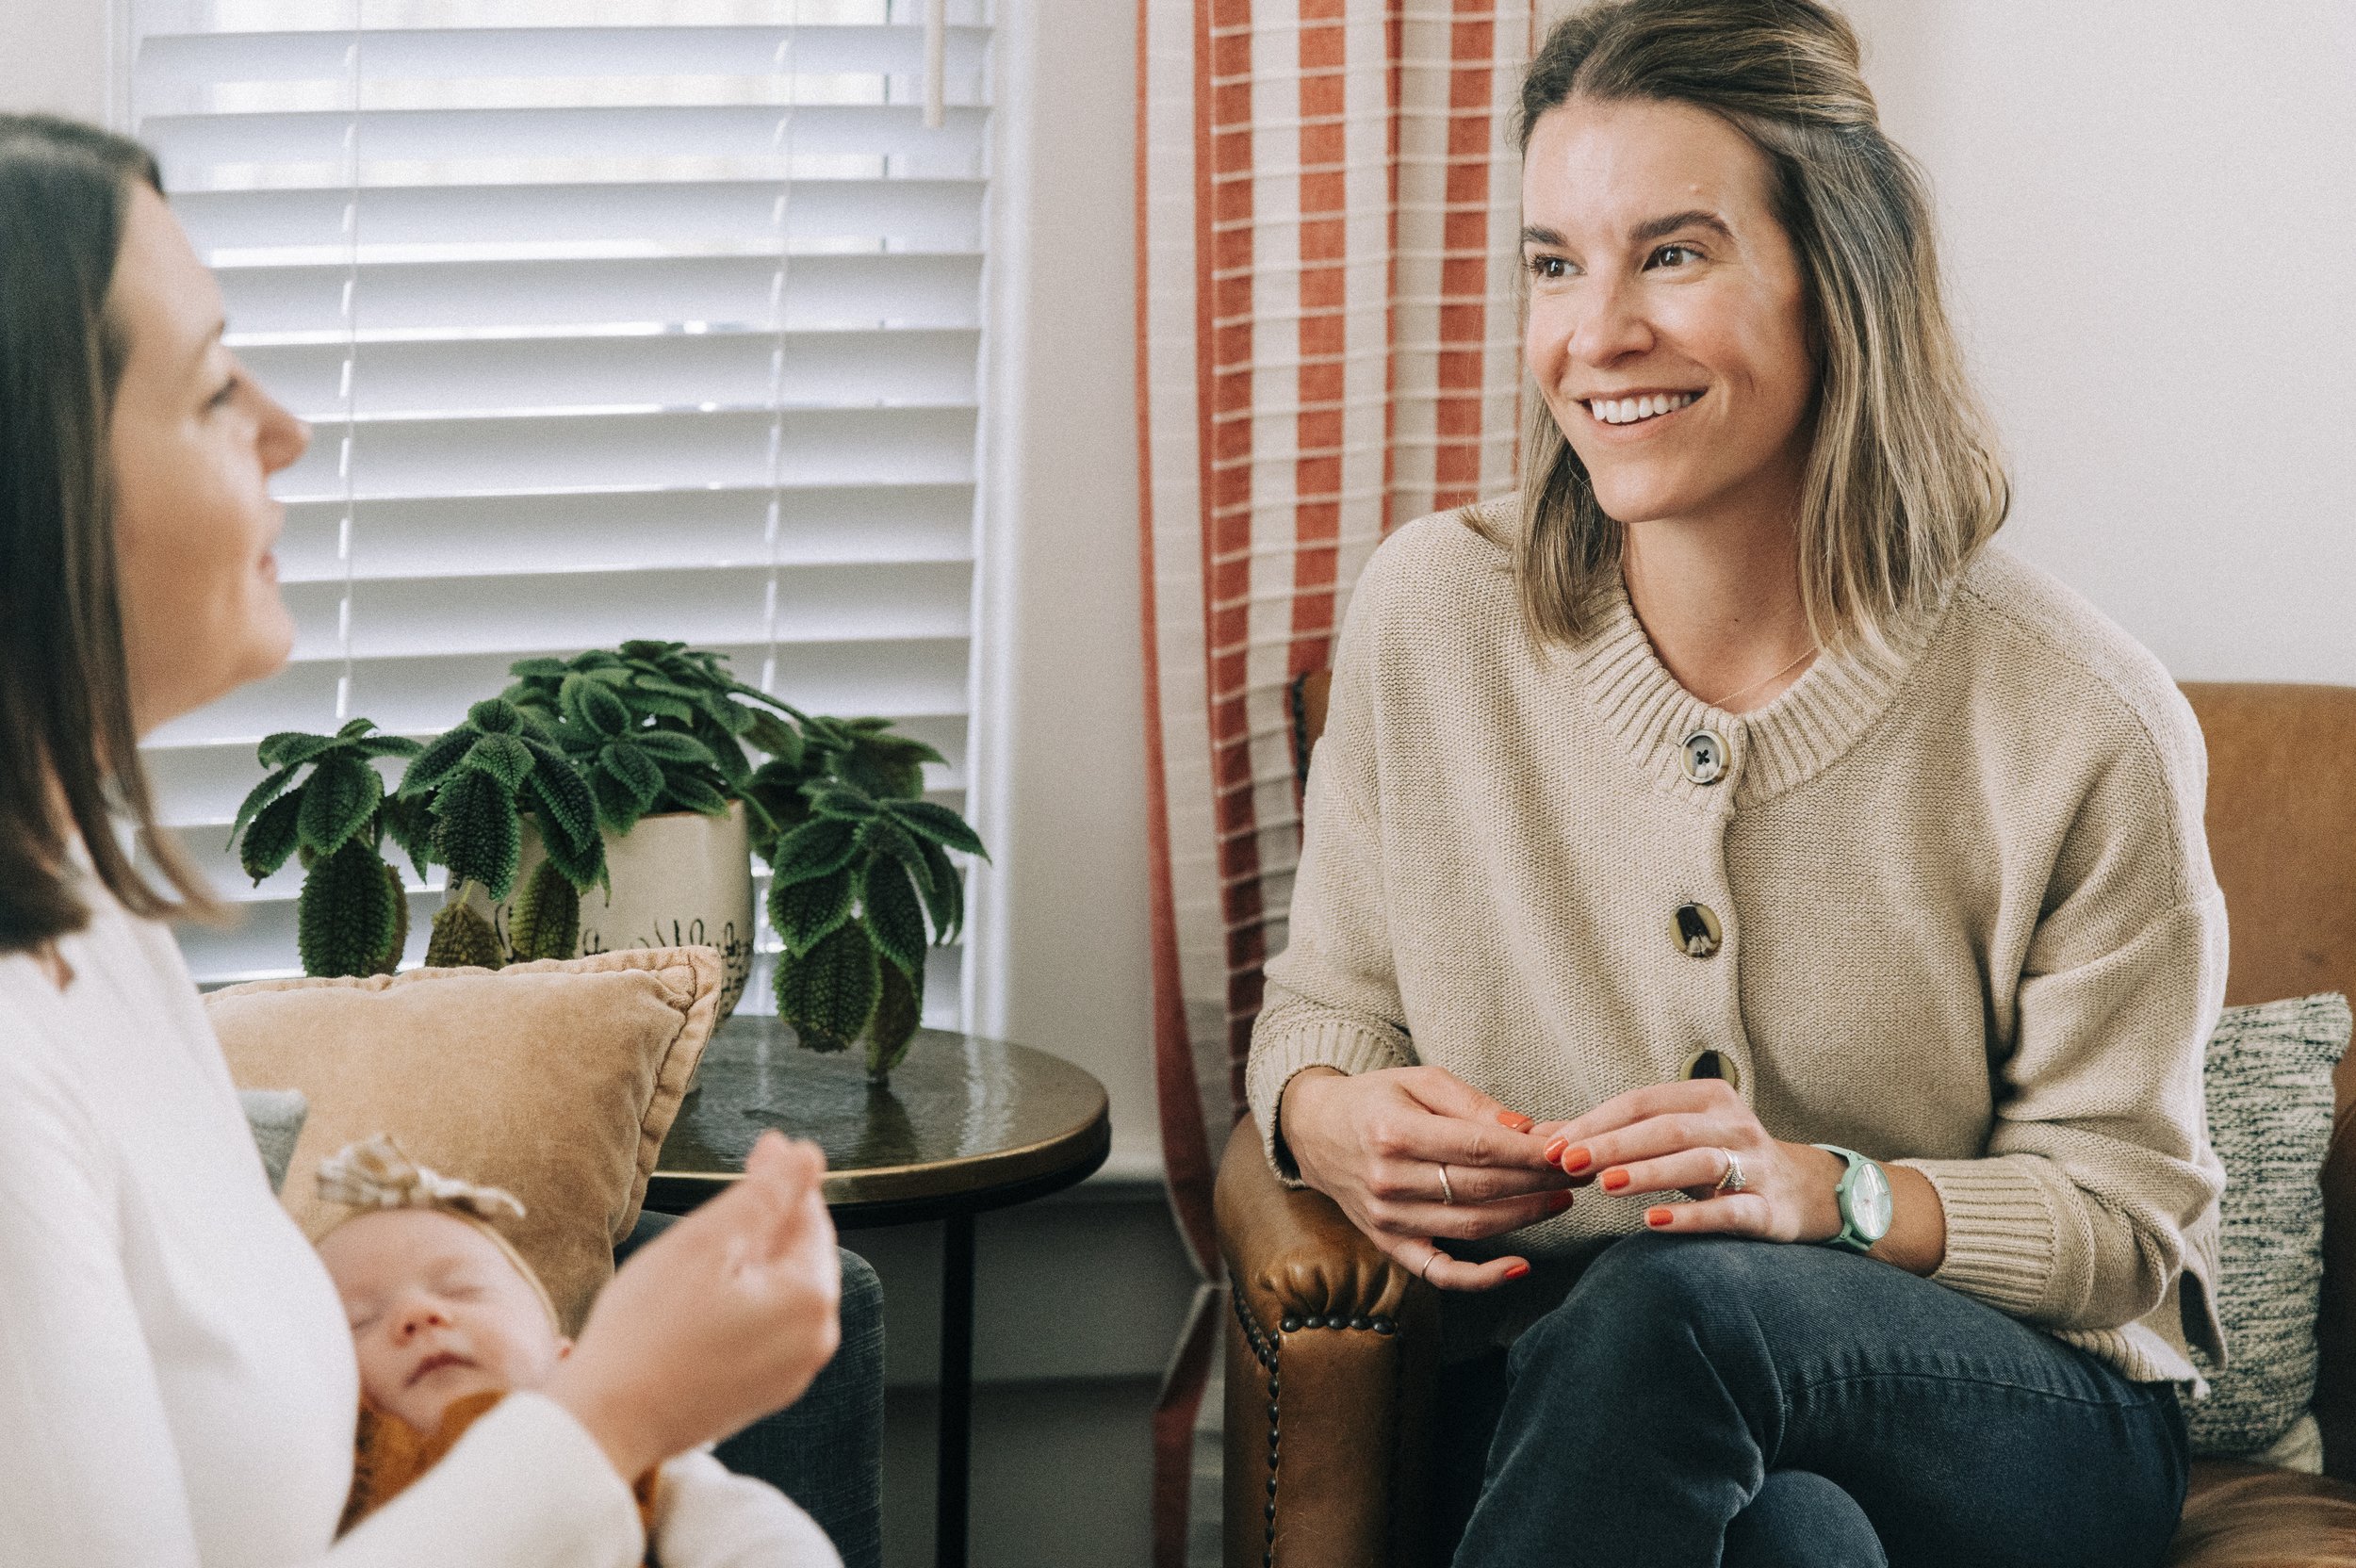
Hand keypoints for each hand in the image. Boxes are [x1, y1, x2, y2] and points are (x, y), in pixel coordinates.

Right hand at [548, 1132, 841, 1480]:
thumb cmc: (647, 1332)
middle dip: (772, 1217)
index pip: (810, 1215)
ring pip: (781, 1291)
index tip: (764, 1146)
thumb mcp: (707, 1242)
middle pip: (800, 1254)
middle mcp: (815, 1338)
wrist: (606, 1421)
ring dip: (755, 1259)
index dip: (784, 1177)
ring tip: (713, 1240)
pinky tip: (704, 1294)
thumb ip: (766, 1193)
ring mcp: (791, 1372)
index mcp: (811, 1297)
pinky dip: (743, 1300)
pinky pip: (764, 1328)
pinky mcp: (761, 1393)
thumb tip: (806, 1154)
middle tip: (740, 1182)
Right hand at [1279, 1065, 1574, 1290]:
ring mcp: (1388, 1219)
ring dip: (1527, 1216)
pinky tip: (1519, 1265)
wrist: (1314, 1131)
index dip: (1532, 1153)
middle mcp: (1388, 1180)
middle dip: (1540, 1180)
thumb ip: (1473, 1104)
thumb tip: (1528, 1131)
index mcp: (1395, 1132)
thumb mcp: (1419, 1081)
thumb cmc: (1374, 1100)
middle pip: (1484, 1188)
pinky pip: (1439, 1272)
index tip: (1570, 1149)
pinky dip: (1481, 1277)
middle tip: (1579, 1170)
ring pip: (1473, 1226)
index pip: (1481, 1148)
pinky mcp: (1388, 1244)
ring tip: (1562, 1198)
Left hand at [1534, 1079, 1845, 1242]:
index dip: (1596, 1122)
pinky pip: (1728, 1212)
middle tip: (1569, 1162)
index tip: (1553, 1146)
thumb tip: (1538, 1135)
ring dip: (1648, 1172)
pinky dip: (1689, 1216)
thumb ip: (1613, 1136)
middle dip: (1613, 1144)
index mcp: (1706, 1097)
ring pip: (1697, 1162)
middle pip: (1666, 1128)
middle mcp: (1733, 1124)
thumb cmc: (1717, 1159)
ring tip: (1604, 1184)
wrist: (1801, 1191)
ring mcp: (1754, 1165)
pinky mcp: (1768, 1208)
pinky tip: (1651, 1222)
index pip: (1641, 1102)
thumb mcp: (1672, 1138)